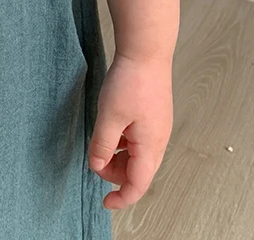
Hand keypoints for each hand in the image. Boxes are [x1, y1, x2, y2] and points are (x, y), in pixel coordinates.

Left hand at [88, 52, 173, 208]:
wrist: (146, 51)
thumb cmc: (131, 81)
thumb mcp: (109, 116)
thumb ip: (102, 145)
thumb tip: (97, 165)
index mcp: (151, 146)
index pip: (138, 184)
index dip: (121, 197)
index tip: (106, 202)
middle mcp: (159, 140)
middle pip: (138, 171)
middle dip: (115, 174)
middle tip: (95, 161)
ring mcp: (158, 127)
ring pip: (138, 155)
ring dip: (119, 156)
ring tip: (101, 142)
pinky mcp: (154, 115)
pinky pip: (139, 139)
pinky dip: (124, 141)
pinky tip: (111, 127)